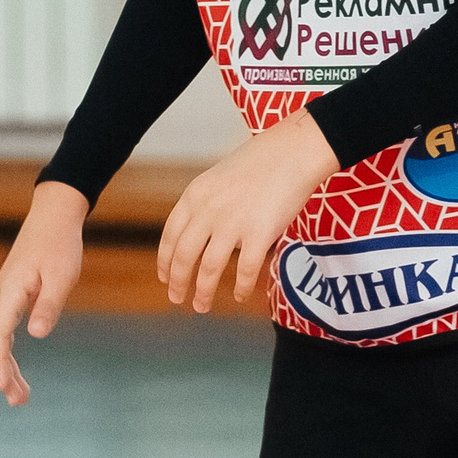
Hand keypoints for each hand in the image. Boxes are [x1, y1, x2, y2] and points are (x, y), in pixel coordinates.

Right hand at [0, 181, 89, 406]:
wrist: (54, 214)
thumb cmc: (60, 244)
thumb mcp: (61, 276)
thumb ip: (49, 305)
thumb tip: (36, 335)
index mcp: (11, 291)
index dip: (0, 362)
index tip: (5, 386)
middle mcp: (2, 294)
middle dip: (2, 372)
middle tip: (18, 401)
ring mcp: (5, 294)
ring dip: (5, 366)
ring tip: (20, 394)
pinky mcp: (13, 293)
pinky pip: (4, 328)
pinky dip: (8, 351)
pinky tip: (16, 367)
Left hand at [157, 112, 340, 313]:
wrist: (293, 151)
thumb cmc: (261, 162)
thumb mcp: (219, 178)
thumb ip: (206, 204)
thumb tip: (201, 235)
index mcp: (195, 195)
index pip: (170, 236)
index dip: (164, 261)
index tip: (164, 277)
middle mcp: (208, 211)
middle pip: (183, 256)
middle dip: (178, 282)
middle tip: (177, 299)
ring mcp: (232, 223)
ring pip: (208, 268)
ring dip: (202, 292)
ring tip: (201, 306)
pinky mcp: (259, 234)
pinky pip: (244, 270)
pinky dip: (239, 287)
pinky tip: (238, 296)